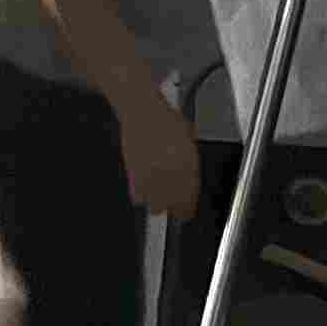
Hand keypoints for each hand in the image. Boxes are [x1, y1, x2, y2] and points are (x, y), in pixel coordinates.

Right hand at [117, 92, 203, 220]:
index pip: (191, 196)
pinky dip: (140, 197)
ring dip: (158, 206)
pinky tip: (143, 194)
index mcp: (189, 164)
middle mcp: (172, 172)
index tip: (187, 212)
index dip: (189, 207)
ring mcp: (153, 175)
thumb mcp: (189, 140)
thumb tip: (190, 179)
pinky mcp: (135, 174)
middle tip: (175, 211)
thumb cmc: (166, 120)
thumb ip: (190, 162)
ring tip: (158, 205)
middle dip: (176, 210)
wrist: (143, 113)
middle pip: (175, 204)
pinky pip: (138, 196)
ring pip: (156, 205)